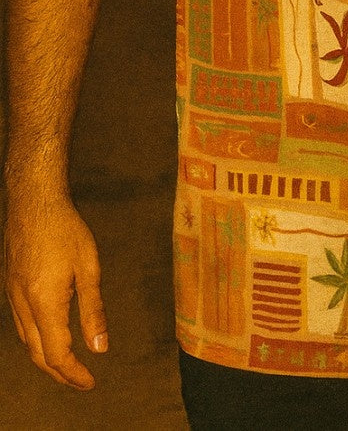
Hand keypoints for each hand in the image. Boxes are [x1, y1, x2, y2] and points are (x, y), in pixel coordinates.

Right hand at [4, 196, 107, 389]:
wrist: (33, 201)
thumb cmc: (65, 228)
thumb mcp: (88, 267)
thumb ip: (93, 310)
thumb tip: (100, 347)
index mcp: (44, 302)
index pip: (57, 354)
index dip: (73, 373)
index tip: (91, 381)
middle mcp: (23, 305)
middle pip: (38, 354)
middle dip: (60, 372)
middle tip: (82, 380)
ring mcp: (12, 296)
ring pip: (26, 342)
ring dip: (46, 358)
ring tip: (69, 365)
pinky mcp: (10, 287)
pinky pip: (20, 325)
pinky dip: (35, 340)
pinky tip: (49, 336)